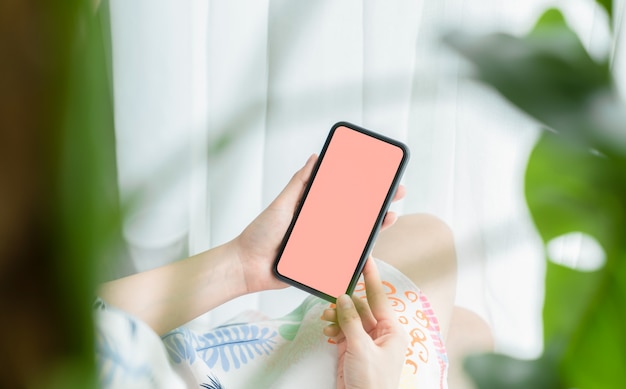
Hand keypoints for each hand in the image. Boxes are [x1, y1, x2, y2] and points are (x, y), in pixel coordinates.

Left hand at [232, 155, 405, 293]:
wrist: (247, 267)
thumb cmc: (261, 234)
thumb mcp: (282, 204)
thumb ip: (299, 184)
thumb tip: (316, 157)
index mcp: (313, 209)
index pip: (344, 195)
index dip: (364, 187)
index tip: (382, 176)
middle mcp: (321, 226)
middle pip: (356, 215)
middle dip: (378, 204)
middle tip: (397, 193)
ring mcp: (323, 246)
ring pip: (355, 237)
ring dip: (375, 228)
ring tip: (389, 217)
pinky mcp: (322, 265)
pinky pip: (344, 259)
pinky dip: (360, 255)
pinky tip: (373, 246)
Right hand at [322, 259, 408, 388]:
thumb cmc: (373, 383)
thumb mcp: (362, 348)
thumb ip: (351, 321)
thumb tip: (343, 298)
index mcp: (392, 330)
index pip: (379, 297)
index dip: (371, 277)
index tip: (365, 259)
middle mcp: (380, 333)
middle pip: (361, 306)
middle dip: (345, 300)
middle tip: (331, 290)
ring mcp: (366, 341)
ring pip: (349, 317)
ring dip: (337, 315)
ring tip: (327, 316)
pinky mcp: (352, 349)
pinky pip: (342, 329)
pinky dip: (334, 327)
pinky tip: (327, 328)